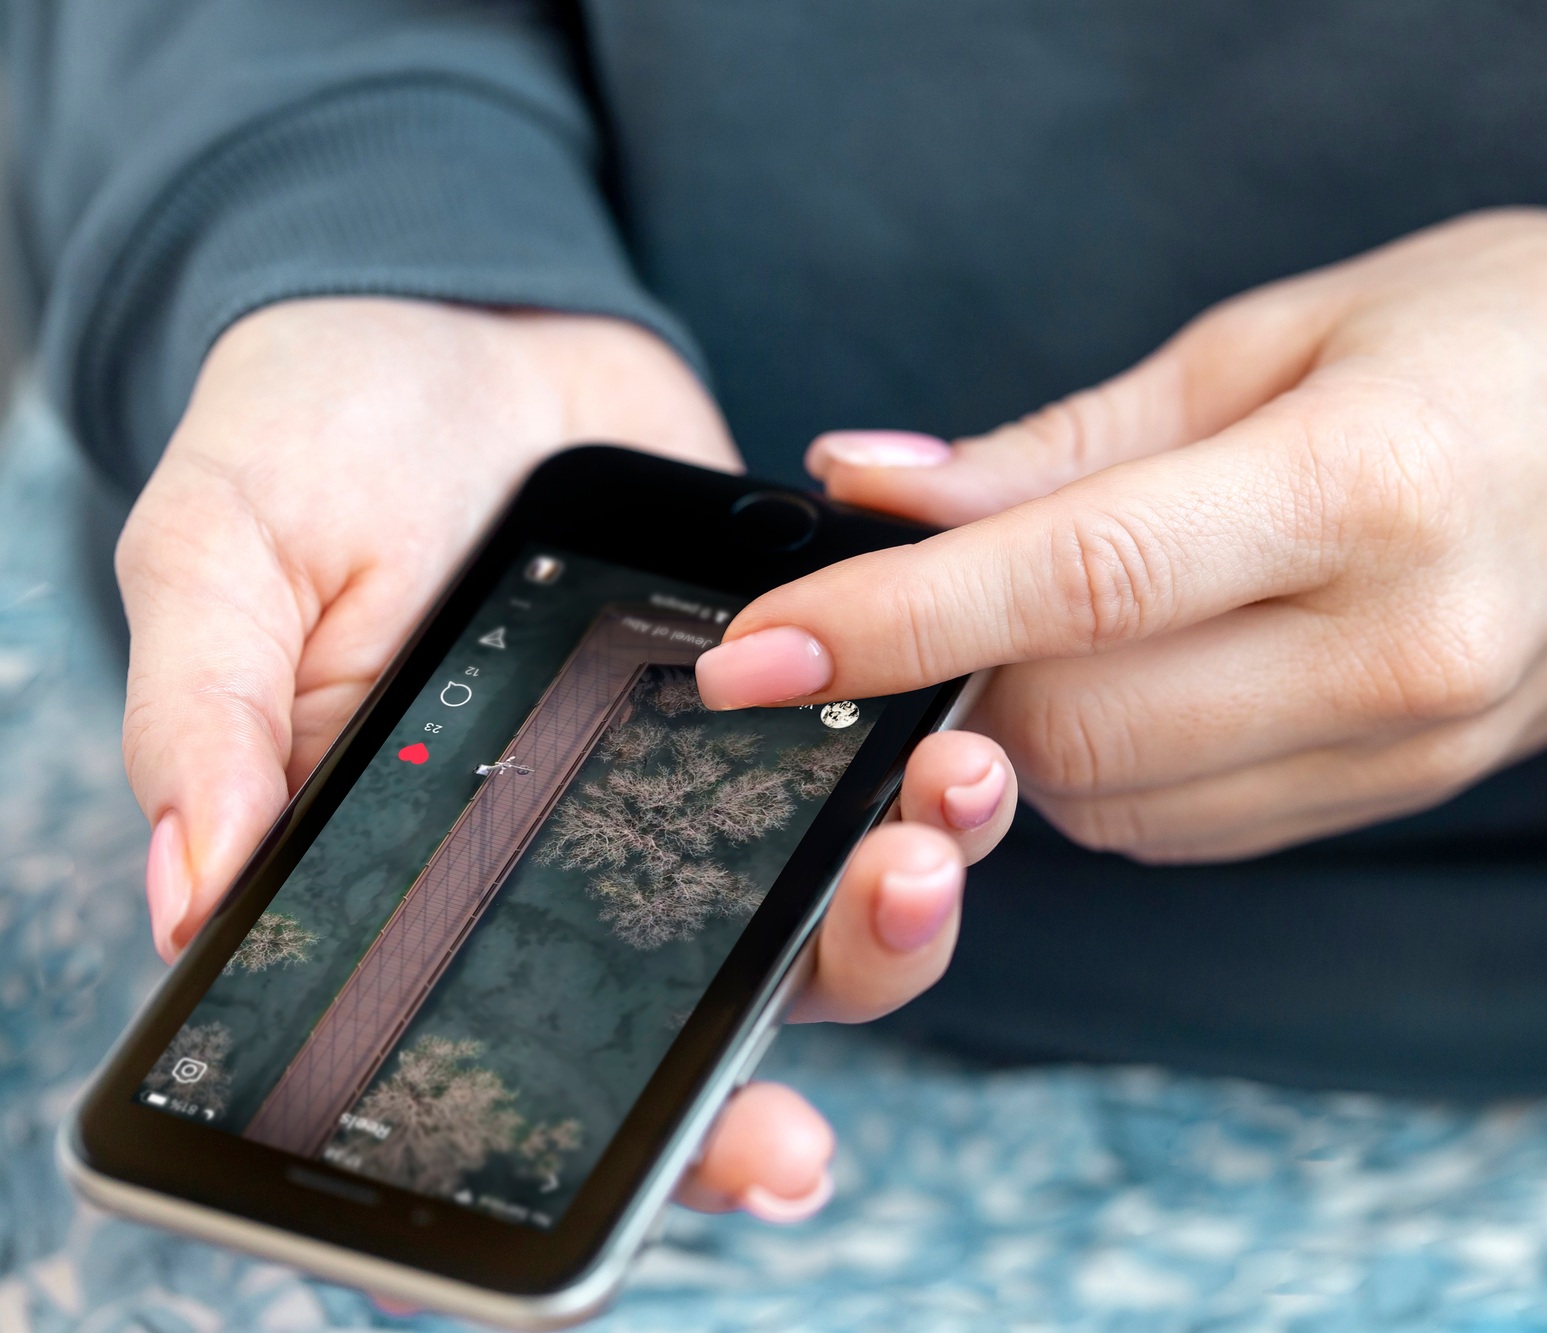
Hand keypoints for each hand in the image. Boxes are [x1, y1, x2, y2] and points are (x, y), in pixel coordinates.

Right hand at [120, 297, 1016, 1223]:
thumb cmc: (311, 443)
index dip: (652, 1140)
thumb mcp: (218, 558)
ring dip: (910, 881)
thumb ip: (202, 719)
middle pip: (726, 996)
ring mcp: (699, 779)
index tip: (755, 1152)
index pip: (544, 1058)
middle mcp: (585, 859)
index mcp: (440, 876)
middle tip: (889, 914)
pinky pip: (880, 761)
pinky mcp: (797, 684)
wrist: (451, 315)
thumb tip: (191, 897)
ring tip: (946, 812)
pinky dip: (935, 766)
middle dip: (828, 988)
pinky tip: (964, 731)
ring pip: (825, 892)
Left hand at [696, 209, 1546, 861]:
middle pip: (1080, 728)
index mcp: (1360, 491)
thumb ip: (1067, 442)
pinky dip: (1113, 770)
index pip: (1076, 585)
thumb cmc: (1497, 337)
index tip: (752, 655)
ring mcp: (1410, 744)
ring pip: (1124, 804)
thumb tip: (874, 491)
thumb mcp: (1275, 338)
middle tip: (890, 611)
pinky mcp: (1405, 793)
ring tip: (1021, 632)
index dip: (892, 624)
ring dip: (1023, 733)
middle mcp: (1393, 648)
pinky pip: (1197, 826)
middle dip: (946, 685)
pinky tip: (1120, 682)